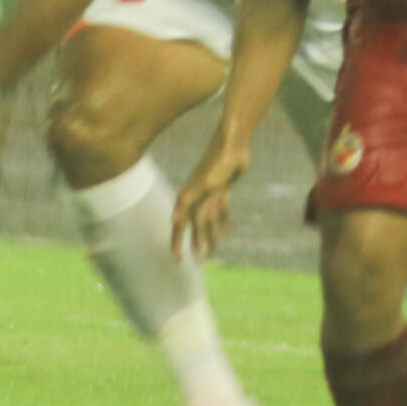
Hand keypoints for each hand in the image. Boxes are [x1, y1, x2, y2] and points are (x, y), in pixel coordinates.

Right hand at [171, 141, 251, 260]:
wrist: (233, 142)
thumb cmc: (220, 161)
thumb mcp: (206, 184)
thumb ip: (189, 201)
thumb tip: (173, 219)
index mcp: (190, 197)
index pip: (180, 224)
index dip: (177, 241)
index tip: (177, 259)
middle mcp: (197, 196)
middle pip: (195, 225)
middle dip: (195, 244)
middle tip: (199, 263)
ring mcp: (209, 192)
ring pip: (209, 220)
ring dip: (211, 235)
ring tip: (214, 251)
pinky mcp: (222, 187)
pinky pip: (221, 208)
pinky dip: (224, 219)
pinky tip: (229, 229)